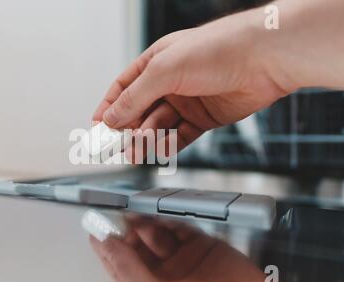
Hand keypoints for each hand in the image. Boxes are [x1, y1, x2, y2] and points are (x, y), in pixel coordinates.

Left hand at [90, 216, 295, 281]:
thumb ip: (128, 271)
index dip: (105, 245)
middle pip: (134, 244)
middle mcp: (162, 274)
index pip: (118, 264)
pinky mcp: (199, 243)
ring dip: (145, 220)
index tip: (94, 225)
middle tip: (118, 214)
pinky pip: (178, 225)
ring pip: (154, 232)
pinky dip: (168, 217)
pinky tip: (160, 214)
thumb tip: (105, 246)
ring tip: (138, 212)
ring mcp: (180, 258)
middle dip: (126, 228)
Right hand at [92, 0, 343, 157]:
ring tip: (137, 151)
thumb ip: (135, 97)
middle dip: (126, 129)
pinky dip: (169, 144)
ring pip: (159, 125)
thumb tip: (111, 118)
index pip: (123, 88)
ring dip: (146, 139)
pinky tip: (161, 150)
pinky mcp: (205, 117)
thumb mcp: (164, 70)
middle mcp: (170, 82)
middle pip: (140, 110)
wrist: (264, 58)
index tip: (97, 128)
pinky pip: (181, 135)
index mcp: (156, 62)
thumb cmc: (217, 49)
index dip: (109, 107)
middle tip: (115, 147)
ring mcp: (188, 101)